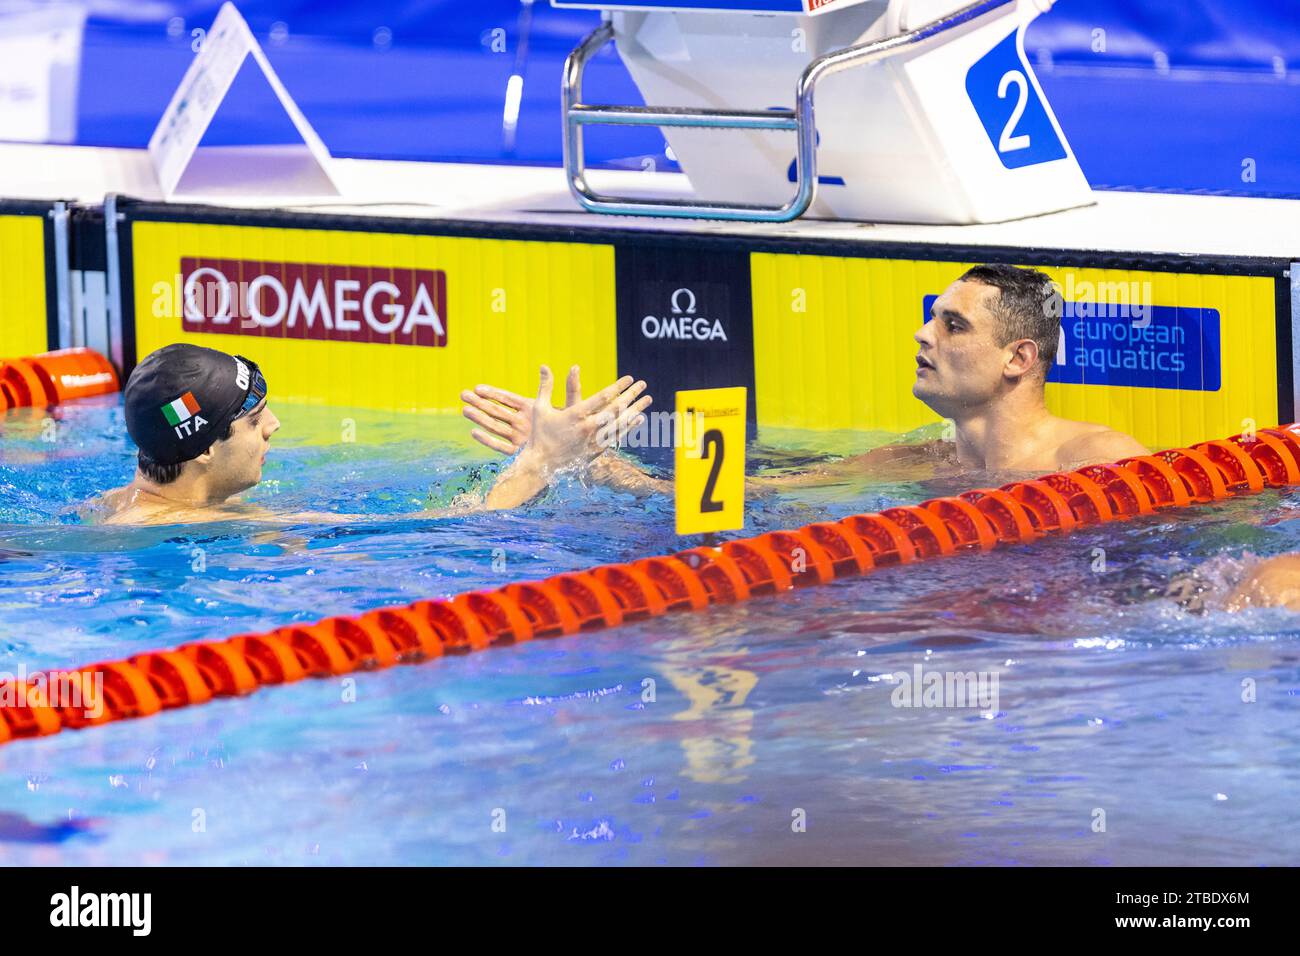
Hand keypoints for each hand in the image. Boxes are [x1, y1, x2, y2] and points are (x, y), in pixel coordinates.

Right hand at [461, 366, 583, 454]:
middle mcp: (522, 421)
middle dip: (480, 402)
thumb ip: (571, 388)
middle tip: (463, 394)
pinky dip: (487, 439)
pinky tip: (473, 432)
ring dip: (479, 418)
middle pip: (497, 410)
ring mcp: (519, 436)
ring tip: (464, 410)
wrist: (574, 452)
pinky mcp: (520, 451)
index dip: (492, 393)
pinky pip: (500, 445)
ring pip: (495, 425)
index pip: (507, 398)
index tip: (477, 387)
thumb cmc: (576, 429)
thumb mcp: (574, 407)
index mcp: (531, 408)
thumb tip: (574, 367)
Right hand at [519, 366, 650, 471]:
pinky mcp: (597, 450)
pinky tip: (638, 418)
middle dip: (631, 395)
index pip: (603, 397)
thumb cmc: (540, 434)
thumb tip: (544, 366)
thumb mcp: (540, 408)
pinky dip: (629, 426)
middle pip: (616, 408)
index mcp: (576, 414)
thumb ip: (546, 386)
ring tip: (648, 399)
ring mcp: (594, 440)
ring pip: (621, 423)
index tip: (629, 378)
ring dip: (636, 409)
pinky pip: (618, 436)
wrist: (542, 465)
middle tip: (643, 384)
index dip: (618, 386)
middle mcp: (588, 427)